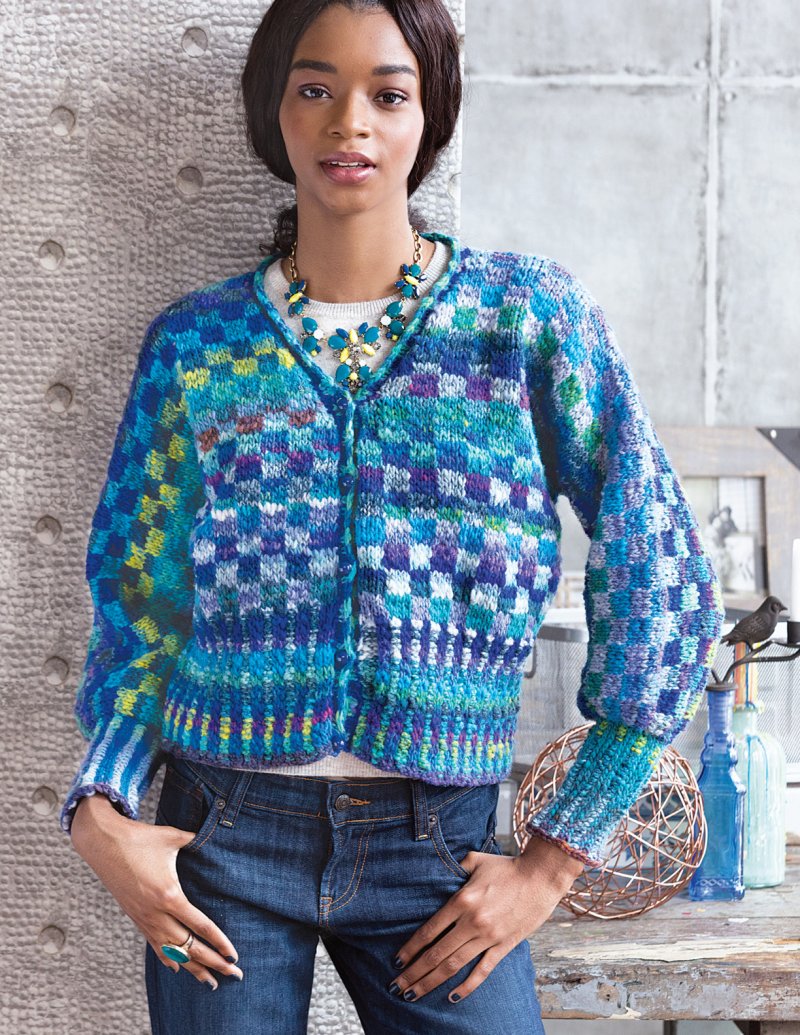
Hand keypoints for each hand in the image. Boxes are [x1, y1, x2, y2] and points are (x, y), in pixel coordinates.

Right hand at [70, 793, 243, 989]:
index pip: (200, 926)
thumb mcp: (173, 837)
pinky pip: (155, 945)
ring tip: (211, 982)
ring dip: (193, 969)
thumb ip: (197, 840)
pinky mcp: (135, 918)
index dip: (219, 942)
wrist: (103, 843)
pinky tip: (178, 970)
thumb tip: (217, 835)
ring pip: (172, 953)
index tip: (233, 954)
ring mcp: (144, 919)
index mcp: (169, 895)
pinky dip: (168, 959)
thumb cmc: (140, 838)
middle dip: (213, 963)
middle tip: (234, 974)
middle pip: (189, 947)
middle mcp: (156, 913)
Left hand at [388, 834, 584, 1004]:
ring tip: (414, 994)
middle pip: (436, 953)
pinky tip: (452, 997)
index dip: (411, 948)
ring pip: (454, 965)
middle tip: (396, 987)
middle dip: (414, 973)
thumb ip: (454, 868)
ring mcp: (488, 936)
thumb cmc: (507, 866)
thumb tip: (438, 870)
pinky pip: (483, 970)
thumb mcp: (476, 860)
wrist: (541, 877)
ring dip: (431, 982)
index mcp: (461, 900)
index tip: (397, 961)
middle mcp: (472, 921)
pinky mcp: (504, 946)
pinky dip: (467, 986)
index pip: (429, 930)